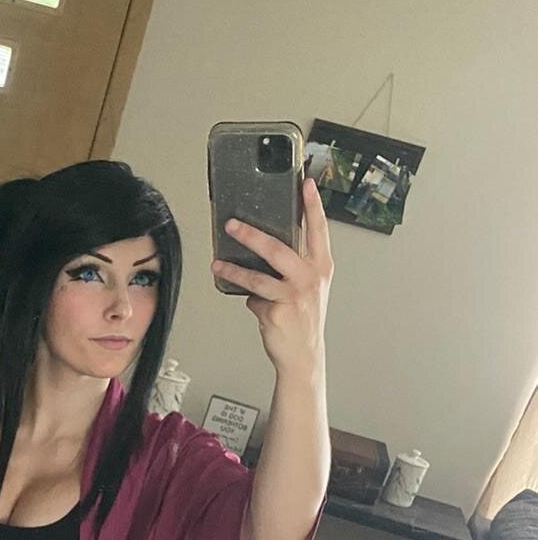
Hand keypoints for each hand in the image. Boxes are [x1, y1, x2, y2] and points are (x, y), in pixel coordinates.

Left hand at [212, 177, 332, 380]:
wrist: (303, 355)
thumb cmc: (304, 320)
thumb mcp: (308, 287)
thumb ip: (293, 266)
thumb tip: (262, 252)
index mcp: (321, 266)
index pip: (318, 229)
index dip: (312, 205)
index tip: (304, 184)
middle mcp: (310, 278)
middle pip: (277, 248)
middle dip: (251, 235)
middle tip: (232, 225)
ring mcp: (293, 295)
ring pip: (257, 276)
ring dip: (233, 269)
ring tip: (218, 264)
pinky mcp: (276, 312)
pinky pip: (253, 299)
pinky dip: (249, 300)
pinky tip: (251, 303)